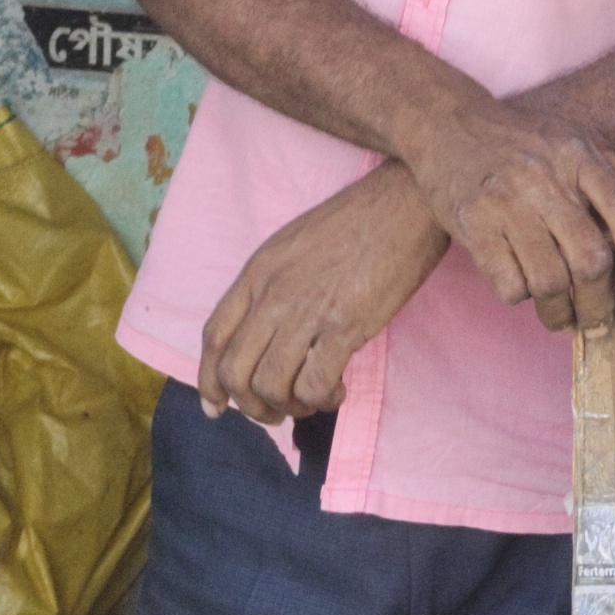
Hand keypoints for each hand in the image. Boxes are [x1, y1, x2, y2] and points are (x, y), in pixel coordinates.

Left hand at [198, 164, 447, 424]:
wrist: (404, 202)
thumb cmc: (355, 223)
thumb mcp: (292, 244)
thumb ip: (271, 285)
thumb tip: (263, 333)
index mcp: (257, 271)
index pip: (214, 337)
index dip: (209, 380)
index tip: (217, 406)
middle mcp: (274, 292)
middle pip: (234, 371)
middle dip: (250, 406)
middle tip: (275, 412)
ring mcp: (308, 309)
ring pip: (270, 385)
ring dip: (287, 407)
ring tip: (310, 401)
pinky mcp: (345, 324)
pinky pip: (315, 384)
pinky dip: (322, 399)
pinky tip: (338, 390)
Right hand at [410, 97, 614, 331]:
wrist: (449, 125)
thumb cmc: (529, 143)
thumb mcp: (586, 146)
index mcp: (582, 157)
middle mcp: (545, 177)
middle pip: (589, 258)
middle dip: (598, 303)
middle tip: (600, 323)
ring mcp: (506, 201)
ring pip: (548, 279)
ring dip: (560, 312)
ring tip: (564, 319)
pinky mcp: (471, 222)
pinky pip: (507, 283)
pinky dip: (521, 296)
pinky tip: (524, 289)